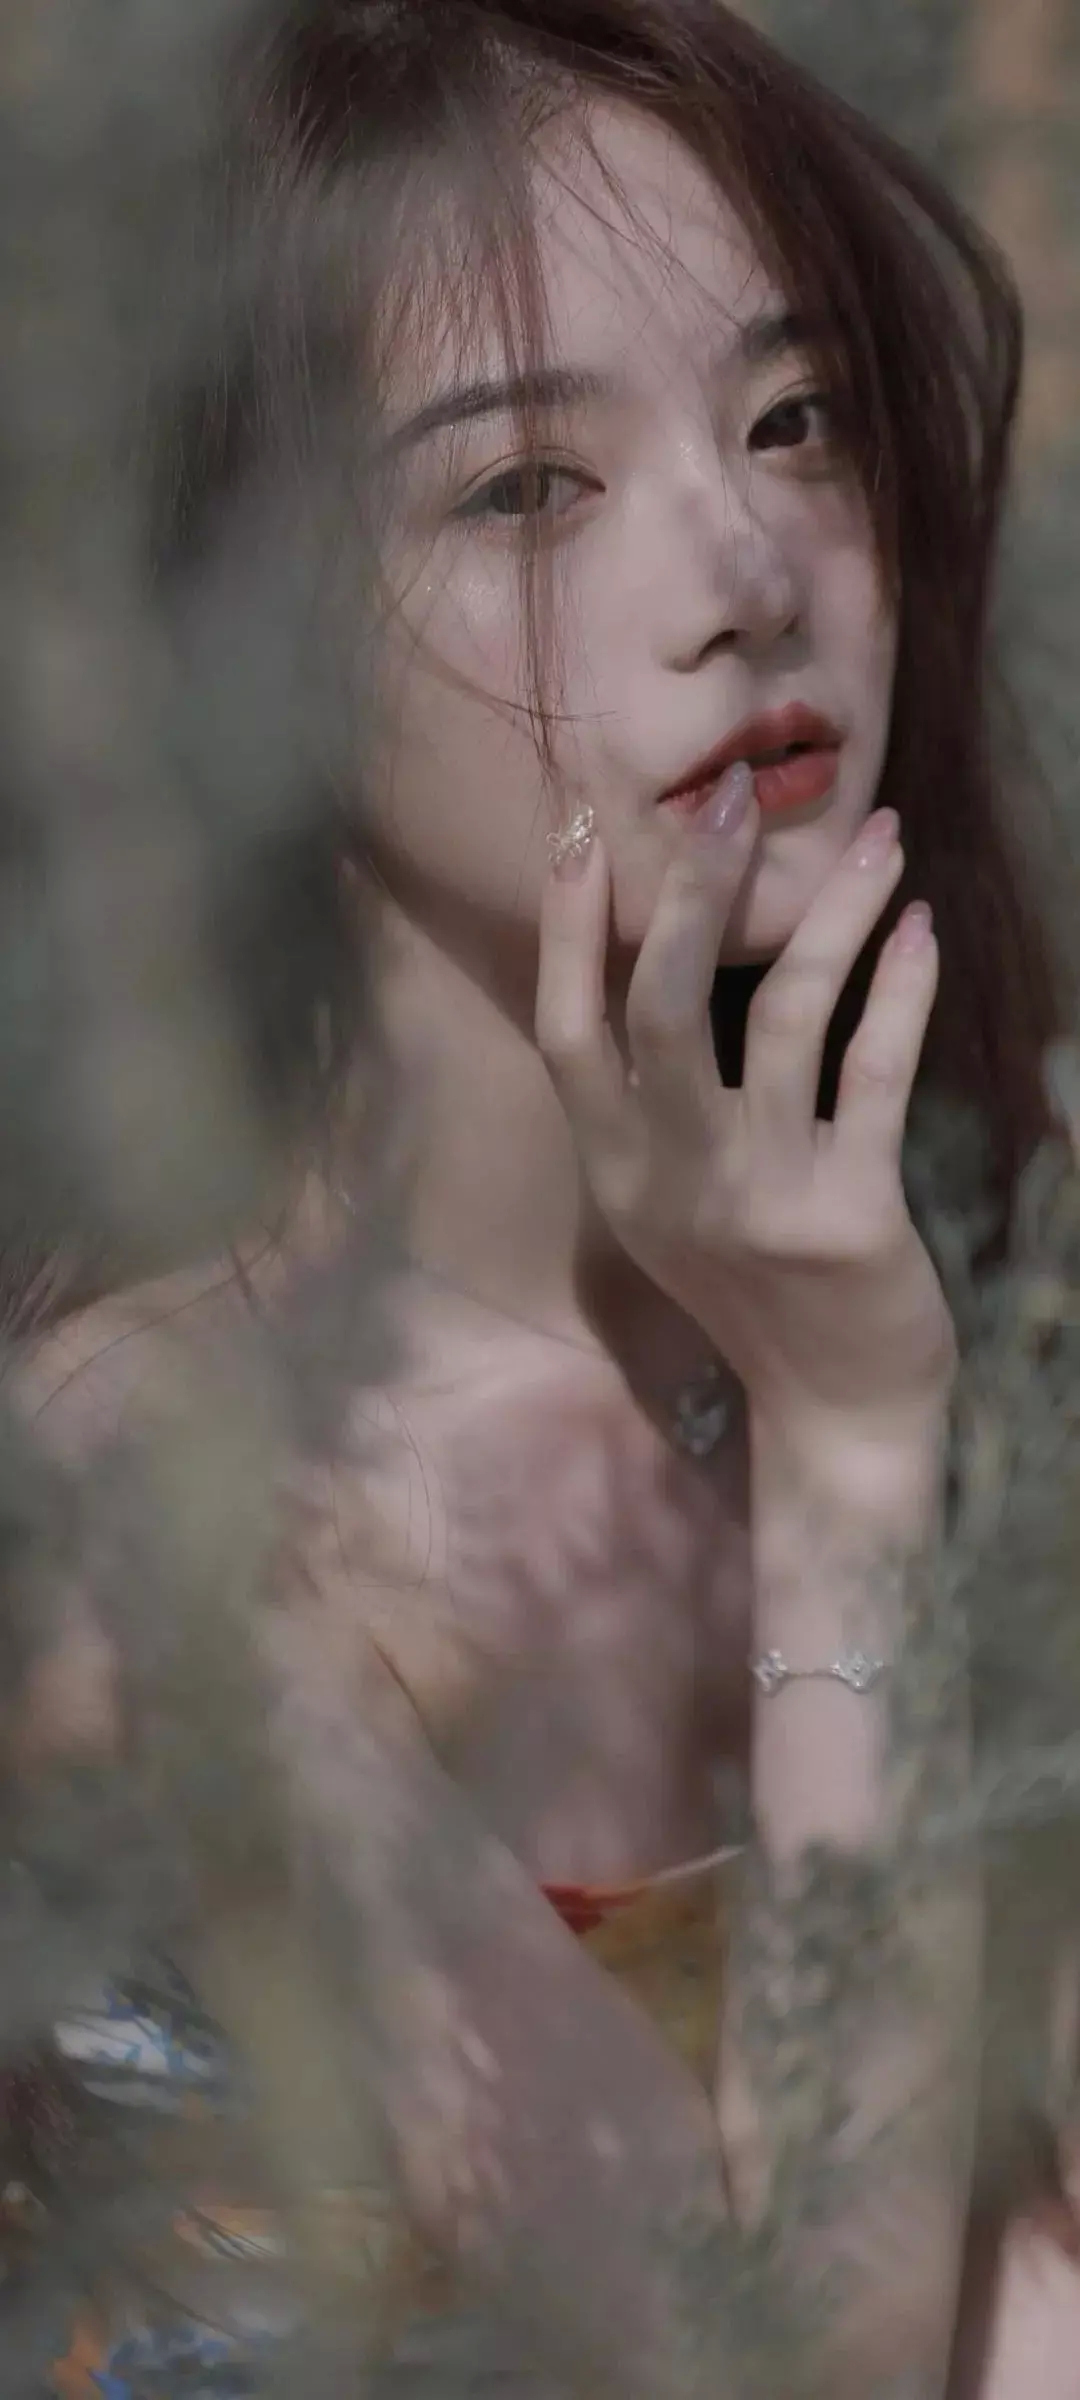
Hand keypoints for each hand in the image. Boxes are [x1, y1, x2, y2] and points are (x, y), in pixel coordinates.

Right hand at [536, 776, 956, 1445]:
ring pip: (782, 1017)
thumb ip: (648, 1105)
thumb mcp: (667, 1206)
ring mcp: (758, 1198)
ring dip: (834, 914)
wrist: (833, 1414)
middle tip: (733, 796)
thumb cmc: (754, 1291)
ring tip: (881, 837)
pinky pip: (875, 1077)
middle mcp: (671, 1180)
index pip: (565, 1031)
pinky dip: (900, 992)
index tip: (581, 829)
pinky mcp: (850, 1216)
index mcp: (615, 1172)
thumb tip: (649, 959)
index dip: (565, 929)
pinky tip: (919, 930)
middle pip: (659, 1004)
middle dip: (693, 887)